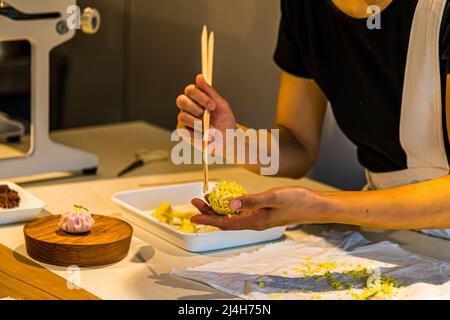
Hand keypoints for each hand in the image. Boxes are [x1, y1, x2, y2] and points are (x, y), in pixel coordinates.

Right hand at [176, 74, 236, 144]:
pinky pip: (184, 130)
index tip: (213, 106)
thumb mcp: (221, 105)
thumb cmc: (225, 122)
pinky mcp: (184, 133)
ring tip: (207, 127)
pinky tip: (205, 135)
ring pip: (182, 116)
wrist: (228, 140)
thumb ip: (210, 91)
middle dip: (196, 108)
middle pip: (181, 100)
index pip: (190, 90)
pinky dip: (197, 133)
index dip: (200, 97)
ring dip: (197, 122)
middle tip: (208, 115)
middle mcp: (188, 107)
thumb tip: (199, 76)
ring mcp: (184, 120)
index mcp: (196, 98)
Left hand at [191, 187, 329, 230]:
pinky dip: (231, 205)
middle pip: (225, 220)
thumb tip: (229, 204)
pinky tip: (228, 197)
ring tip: (207, 198)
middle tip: (195, 201)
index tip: (192, 216)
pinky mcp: (263, 212)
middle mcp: (254, 222)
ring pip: (232, 216)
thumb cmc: (296, 201)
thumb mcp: (273, 197)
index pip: (225, 223)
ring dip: (218, 208)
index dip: (207, 219)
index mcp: (254, 221)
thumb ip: (251, 201)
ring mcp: (259, 218)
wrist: (314, 206)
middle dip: (209, 212)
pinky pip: (242, 211)